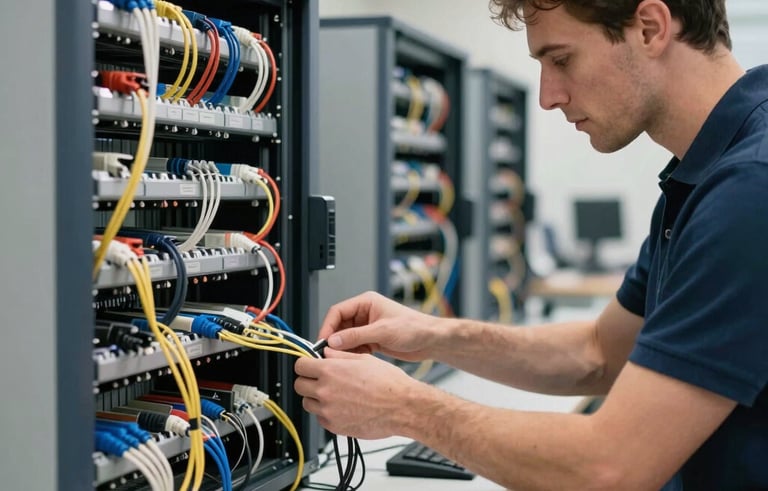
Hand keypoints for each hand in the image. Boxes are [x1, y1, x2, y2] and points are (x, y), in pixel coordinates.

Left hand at [294, 348, 421, 438]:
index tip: (310, 366)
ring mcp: (328, 411)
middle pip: (299, 385)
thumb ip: (340, 355)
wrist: (402, 407)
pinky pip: (320, 418)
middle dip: (308, 381)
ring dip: (316, 398)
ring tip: (334, 395)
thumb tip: (326, 352)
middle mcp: (325, 391)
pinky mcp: (334, 427)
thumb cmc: (388, 383)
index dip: (305, 364)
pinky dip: (327, 413)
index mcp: (330, 371)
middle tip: (320, 380)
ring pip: (307, 404)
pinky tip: (342, 407)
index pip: (300, 365)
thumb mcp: (364, 359)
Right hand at [318, 291, 443, 361]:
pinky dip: (352, 354)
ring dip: (343, 349)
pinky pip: (355, 347)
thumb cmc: (414, 328)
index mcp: (366, 303)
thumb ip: (357, 336)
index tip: (322, 341)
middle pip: (339, 325)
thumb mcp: (383, 331)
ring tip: (340, 361)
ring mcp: (368, 327)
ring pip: (346, 338)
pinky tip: (353, 362)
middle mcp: (365, 314)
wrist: (431, 341)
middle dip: (334, 340)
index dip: (327, 326)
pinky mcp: (372, 340)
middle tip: (328, 354)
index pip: (338, 311)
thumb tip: (334, 340)